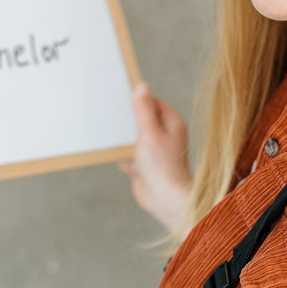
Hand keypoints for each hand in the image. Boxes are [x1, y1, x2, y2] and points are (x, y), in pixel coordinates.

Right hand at [119, 82, 192, 231]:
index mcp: (171, 123)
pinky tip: (128, 164)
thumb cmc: (163, 167)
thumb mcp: (150, 133)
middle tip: (115, 121)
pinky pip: (129, 154)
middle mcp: (165, 134)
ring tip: (124, 147)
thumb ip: (143, 110)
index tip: (119, 97)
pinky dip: (125, 158)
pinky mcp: (145, 164)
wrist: (165, 200)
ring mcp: (154, 150)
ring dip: (124, 143)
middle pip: (140, 119)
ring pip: (132, 138)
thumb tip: (142, 86)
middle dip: (127, 123)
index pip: (151, 102)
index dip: (136, 100)